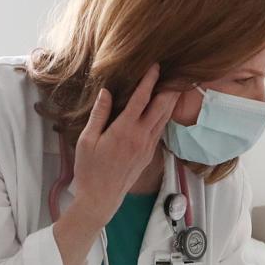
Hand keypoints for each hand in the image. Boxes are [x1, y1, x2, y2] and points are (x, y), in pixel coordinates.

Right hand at [72, 64, 179, 225]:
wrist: (102, 197)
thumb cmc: (90, 169)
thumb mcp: (88, 139)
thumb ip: (99, 114)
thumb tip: (106, 92)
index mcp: (125, 130)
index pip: (141, 99)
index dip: (149, 81)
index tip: (155, 66)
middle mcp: (141, 137)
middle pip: (160, 108)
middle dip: (168, 89)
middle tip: (176, 73)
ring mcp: (147, 147)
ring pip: (163, 120)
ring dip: (169, 103)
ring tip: (175, 87)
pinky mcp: (149, 154)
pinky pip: (159, 131)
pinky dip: (163, 117)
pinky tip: (164, 111)